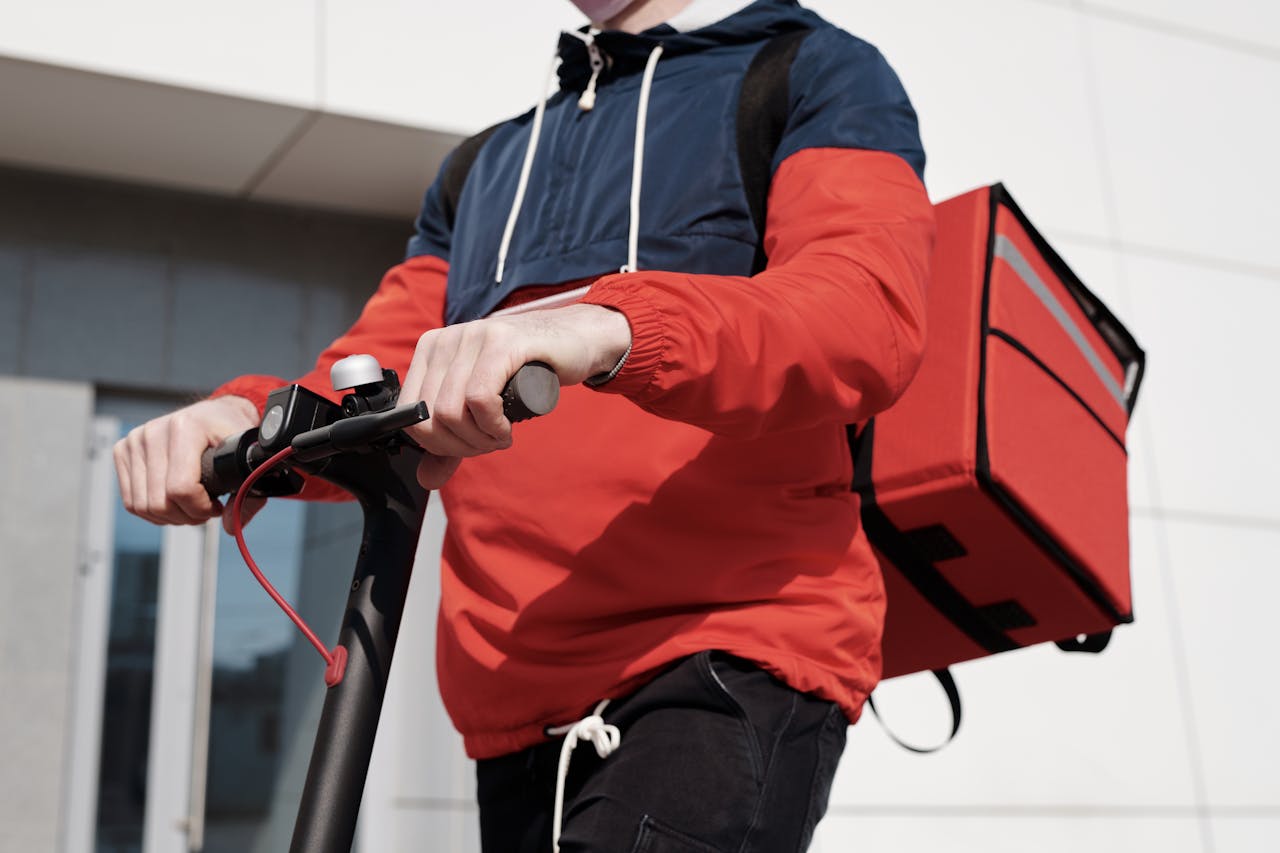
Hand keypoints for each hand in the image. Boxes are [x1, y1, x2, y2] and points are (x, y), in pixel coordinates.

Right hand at [114, 395, 265, 530]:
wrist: (214, 415)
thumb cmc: (231, 434)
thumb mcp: (248, 459)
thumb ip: (248, 495)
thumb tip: (230, 526)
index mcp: (185, 427)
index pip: (181, 488)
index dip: (200, 508)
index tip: (216, 505)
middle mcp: (154, 431)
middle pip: (160, 502)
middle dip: (187, 516)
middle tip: (205, 510)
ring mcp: (135, 441)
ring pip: (142, 506)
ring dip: (170, 517)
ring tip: (191, 506)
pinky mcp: (123, 451)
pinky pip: (131, 501)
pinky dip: (153, 512)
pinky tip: (174, 502)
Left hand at [398, 303, 630, 488]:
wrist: (576, 341)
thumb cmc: (528, 372)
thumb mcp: (482, 408)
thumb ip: (453, 442)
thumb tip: (427, 480)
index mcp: (430, 349)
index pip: (409, 413)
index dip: (437, 444)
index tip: (466, 446)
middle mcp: (445, 339)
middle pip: (430, 417)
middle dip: (460, 445)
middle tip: (490, 443)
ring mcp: (473, 337)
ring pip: (452, 411)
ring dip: (479, 439)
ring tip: (500, 436)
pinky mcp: (502, 343)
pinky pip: (480, 398)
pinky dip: (492, 425)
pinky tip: (506, 428)